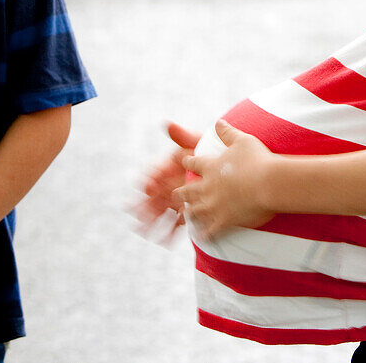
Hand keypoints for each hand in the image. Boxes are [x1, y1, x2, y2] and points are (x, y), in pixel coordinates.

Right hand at [134, 122, 200, 242]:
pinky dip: (169, 232)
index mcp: (170, 167)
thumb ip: (184, 136)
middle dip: (143, 205)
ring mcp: (177, 199)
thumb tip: (167, 123)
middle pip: (153, 195)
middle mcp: (170, 183)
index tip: (148, 186)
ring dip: (151, 222)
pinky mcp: (186, 212)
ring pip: (161, 211)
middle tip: (134, 213)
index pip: (155, 172)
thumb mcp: (199, 143)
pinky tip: (164, 242)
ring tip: (142, 232)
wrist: (231, 171)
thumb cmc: (211, 153)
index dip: (151, 179)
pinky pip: (175, 223)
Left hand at [176, 120, 275, 239]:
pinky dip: (204, 234)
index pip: (193, 163)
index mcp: (211, 167)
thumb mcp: (242, 140)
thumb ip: (227, 132)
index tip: (183, 162)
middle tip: (176, 194)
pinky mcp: (224, 221)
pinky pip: (210, 230)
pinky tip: (201, 236)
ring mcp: (214, 206)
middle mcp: (207, 187)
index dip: (187, 162)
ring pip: (194, 212)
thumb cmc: (258, 159)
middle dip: (180, 193)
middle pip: (188, 191)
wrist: (269, 182)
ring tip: (185, 215)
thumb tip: (218, 122)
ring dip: (189, 213)